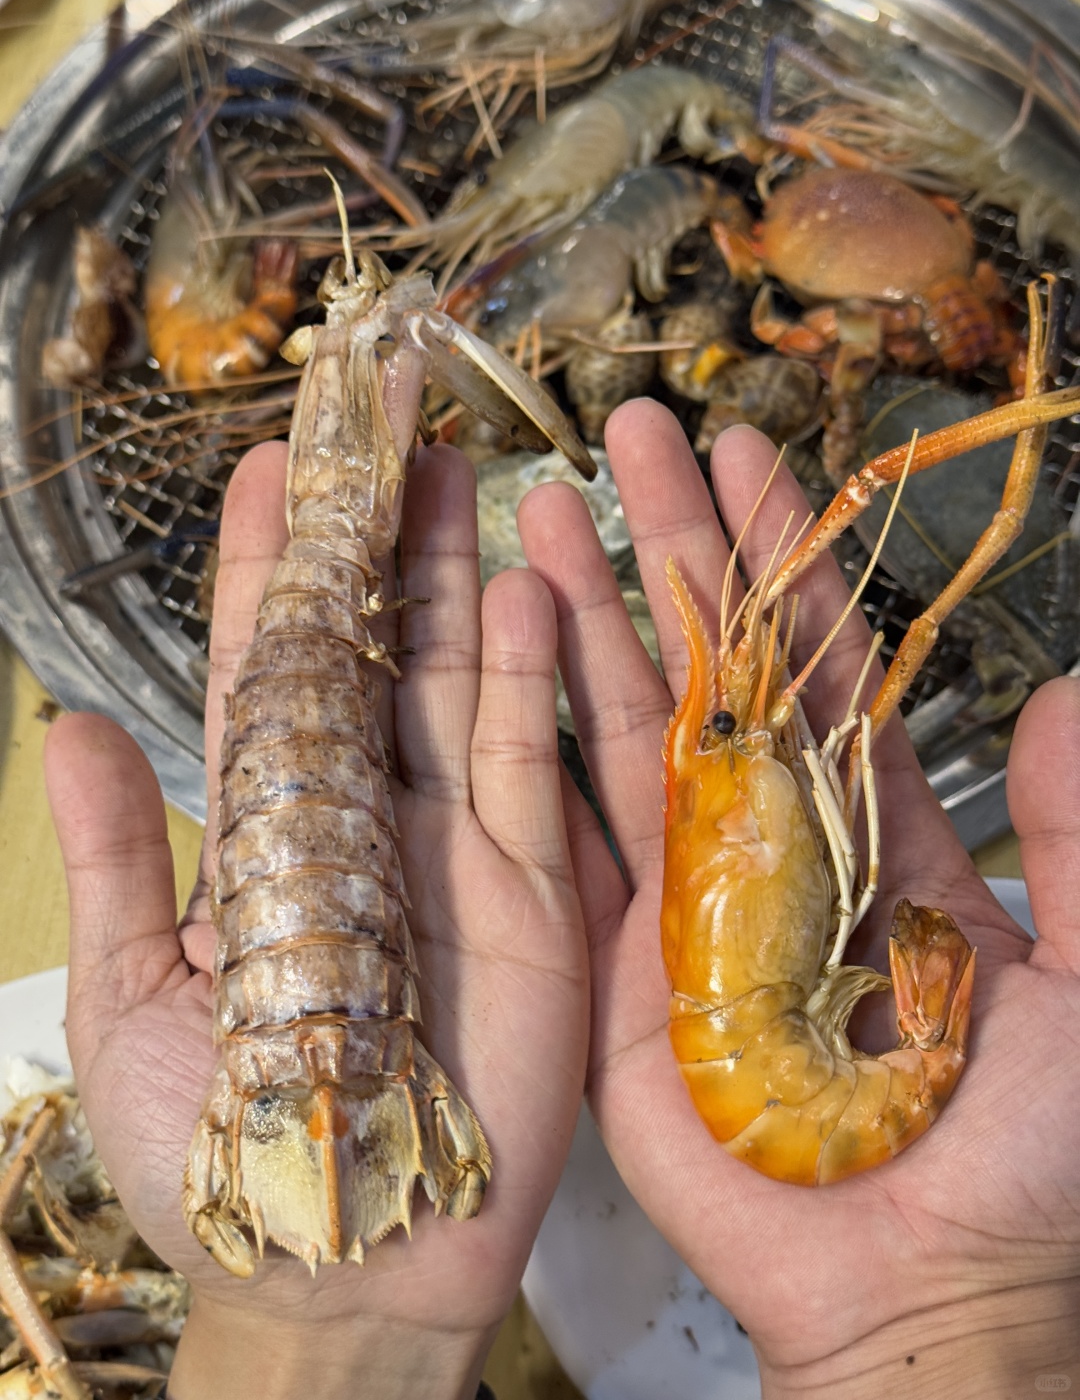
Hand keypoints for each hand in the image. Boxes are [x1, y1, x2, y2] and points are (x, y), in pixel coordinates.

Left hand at [43, 441, 590, 1399]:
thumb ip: (111, 862)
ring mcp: (448, 841)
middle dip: (372, 542)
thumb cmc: (216, 1147)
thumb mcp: (128, 1002)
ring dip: (453, 579)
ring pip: (452, 677)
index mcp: (262, 830)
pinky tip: (526, 586)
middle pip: (367, 649)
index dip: (264, 571)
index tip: (266, 471)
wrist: (342, 1260)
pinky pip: (526, 756)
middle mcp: (360, 814)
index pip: (262, 671)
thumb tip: (62, 724)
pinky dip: (527, 672)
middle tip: (381, 434)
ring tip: (458, 472)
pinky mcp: (525, 883)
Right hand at [518, 399, 1079, 1396]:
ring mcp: (688, 893)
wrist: (914, 1284)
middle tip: (627, 433)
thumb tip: (1063, 693)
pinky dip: (539, 742)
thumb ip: (1076, 837)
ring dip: (589, 615)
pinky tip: (503, 653)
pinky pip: (573, 836)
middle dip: (673, 545)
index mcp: (875, 828)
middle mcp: (773, 839)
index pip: (819, 662)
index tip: (745, 457)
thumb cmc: (1018, 1152)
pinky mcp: (621, 959)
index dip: (782, 557)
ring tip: (545, 507)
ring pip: (628, 726)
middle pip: (711, 666)